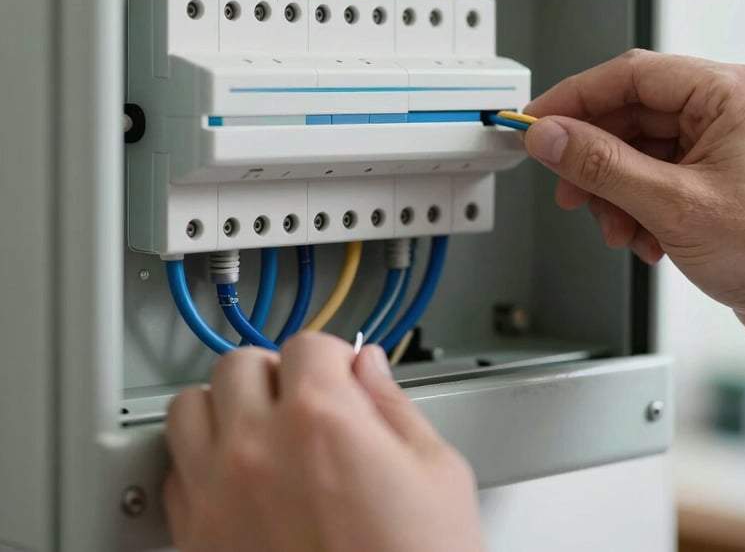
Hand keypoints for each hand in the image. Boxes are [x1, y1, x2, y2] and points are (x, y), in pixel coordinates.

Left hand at [164, 333, 483, 551]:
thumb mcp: (436, 474)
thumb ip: (394, 406)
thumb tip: (370, 369)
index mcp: (321, 419)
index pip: (308, 345)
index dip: (332, 358)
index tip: (339, 375)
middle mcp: (258, 448)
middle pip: (239, 364)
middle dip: (274, 375)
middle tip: (299, 399)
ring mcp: (218, 495)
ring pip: (188, 409)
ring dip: (223, 410)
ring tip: (255, 429)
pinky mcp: (196, 542)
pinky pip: (175, 477)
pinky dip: (200, 468)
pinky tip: (236, 481)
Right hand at [524, 49, 744, 339]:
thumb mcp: (675, 205)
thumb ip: (602, 166)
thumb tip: (551, 137)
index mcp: (729, 95)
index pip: (630, 75)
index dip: (575, 98)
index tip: (537, 122)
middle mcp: (726, 113)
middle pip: (630, 116)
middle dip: (595, 161)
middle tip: (568, 186)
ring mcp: (720, 147)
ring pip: (637, 152)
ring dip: (614, 194)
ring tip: (615, 226)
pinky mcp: (714, 180)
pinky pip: (654, 178)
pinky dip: (636, 209)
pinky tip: (643, 238)